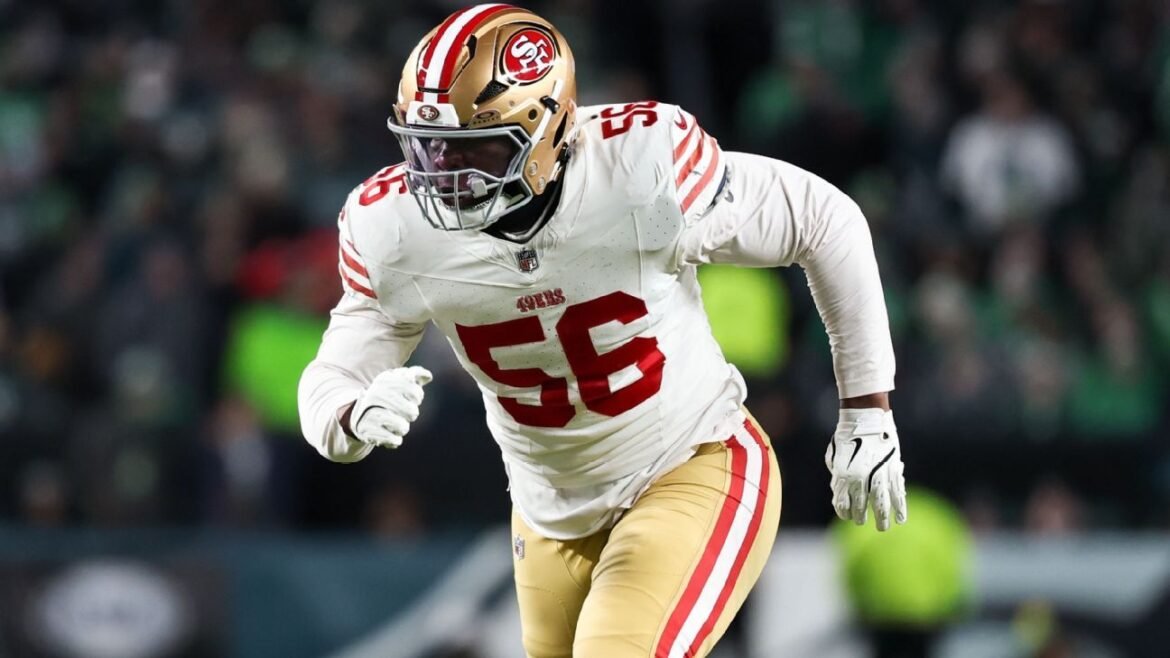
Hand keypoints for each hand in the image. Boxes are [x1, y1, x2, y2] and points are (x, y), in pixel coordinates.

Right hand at [347, 366, 432, 448]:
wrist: (359, 416)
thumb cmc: (387, 398)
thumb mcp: (398, 381)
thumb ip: (414, 375)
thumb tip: (428, 376)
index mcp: (385, 380)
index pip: (414, 390)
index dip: (417, 396)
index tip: (411, 398)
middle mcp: (376, 395)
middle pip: (411, 412)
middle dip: (411, 414)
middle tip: (403, 412)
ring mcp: (370, 412)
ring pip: (403, 427)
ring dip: (402, 428)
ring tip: (394, 423)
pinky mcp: (367, 430)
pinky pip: (394, 440)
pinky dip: (395, 440)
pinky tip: (389, 433)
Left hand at [824, 408, 907, 530]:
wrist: (865, 419)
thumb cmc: (846, 437)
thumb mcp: (834, 457)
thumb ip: (837, 475)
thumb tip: (839, 492)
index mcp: (843, 476)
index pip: (842, 504)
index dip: (844, 513)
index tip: (847, 516)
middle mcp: (859, 480)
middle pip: (860, 508)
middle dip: (861, 517)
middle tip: (862, 521)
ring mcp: (877, 476)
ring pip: (880, 505)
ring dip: (882, 519)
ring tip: (882, 528)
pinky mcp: (892, 471)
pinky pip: (897, 494)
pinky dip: (900, 508)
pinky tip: (900, 519)